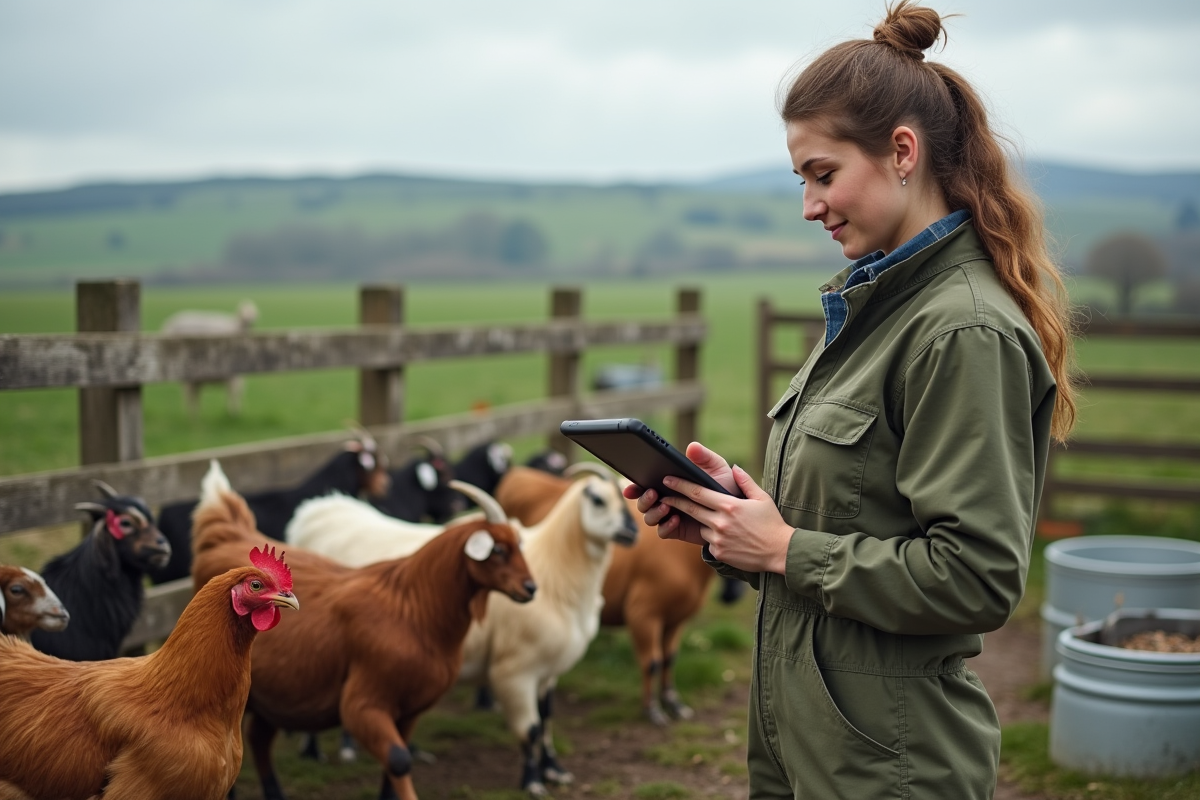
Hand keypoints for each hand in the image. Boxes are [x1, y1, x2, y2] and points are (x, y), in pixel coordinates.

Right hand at [622, 442, 734, 546]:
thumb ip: (705, 457)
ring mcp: (670, 516)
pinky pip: (663, 531)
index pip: (645, 484)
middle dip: (643, 499)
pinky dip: (666, 525)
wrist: (738, 513)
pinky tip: (676, 519)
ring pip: (649, 518)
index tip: (631, 487)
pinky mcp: (677, 530)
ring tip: (666, 506)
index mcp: (671, 484)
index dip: (634, 487)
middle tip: (654, 493)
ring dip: (653, 512)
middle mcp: (666, 499)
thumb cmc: (726, 487)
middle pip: (643, 503)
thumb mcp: (717, 469)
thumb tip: (692, 447)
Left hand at [622, 443, 794, 573]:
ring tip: (717, 522)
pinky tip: (728, 538)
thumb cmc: (772, 523)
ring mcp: (718, 539)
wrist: (780, 552)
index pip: (697, 493)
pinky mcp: (719, 552)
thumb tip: (735, 467)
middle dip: (674, 502)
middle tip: (663, 496)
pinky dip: (712, 538)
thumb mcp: (762, 498)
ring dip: (701, 522)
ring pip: (700, 527)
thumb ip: (746, 481)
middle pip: (690, 508)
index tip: (667, 480)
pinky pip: (708, 543)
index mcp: (729, 505)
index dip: (680, 486)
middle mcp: (720, 522)